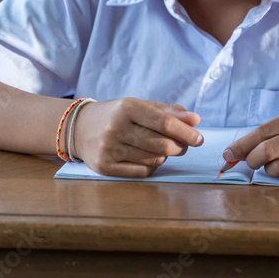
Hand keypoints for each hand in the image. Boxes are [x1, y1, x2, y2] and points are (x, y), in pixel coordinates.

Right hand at [72, 98, 202, 177]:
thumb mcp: (138, 106)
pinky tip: (146, 157)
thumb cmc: (116, 115)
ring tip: (158, 148)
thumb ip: (167, 112)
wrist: (78, 128)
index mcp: (126, 107)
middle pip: (162, 144)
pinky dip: (152, 166)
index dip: (185, 132)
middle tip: (182, 145)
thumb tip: (195, 120)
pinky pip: (143, 171)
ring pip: (155, 159)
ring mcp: (109, 149)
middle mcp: (116, 128)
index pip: (164, 122)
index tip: (200, 138)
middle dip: (179, 146)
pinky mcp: (105, 167)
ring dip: (164, 155)